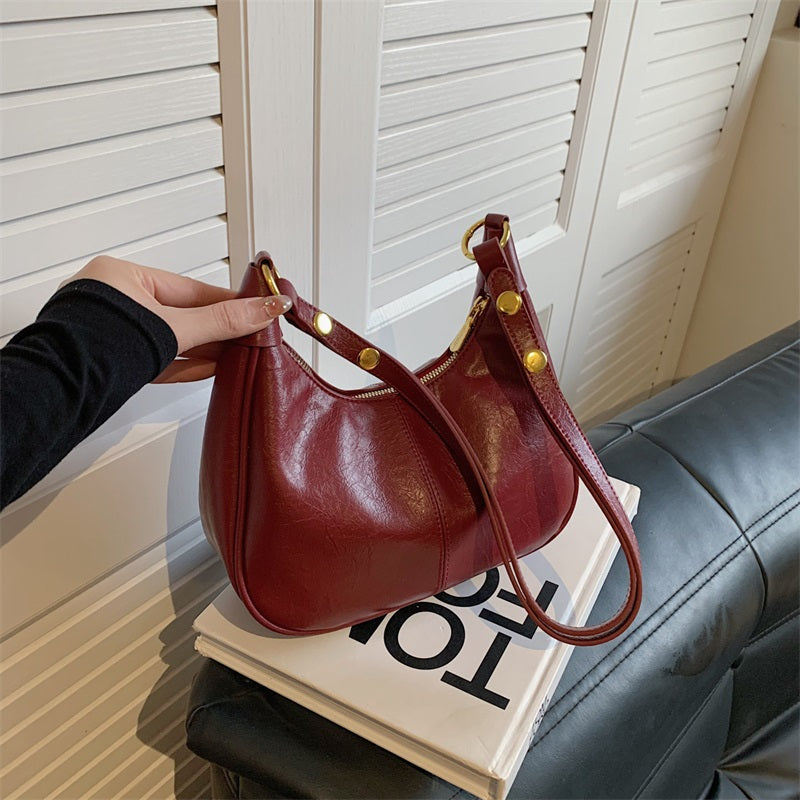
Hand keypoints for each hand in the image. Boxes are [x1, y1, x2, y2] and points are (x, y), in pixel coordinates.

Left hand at [65, 256, 290, 381]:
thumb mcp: (174, 329)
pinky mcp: (117, 362)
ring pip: (172, 340)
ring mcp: (115, 334)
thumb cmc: (99, 348)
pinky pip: (159, 359)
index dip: (228, 301)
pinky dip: (186, 364)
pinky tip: (213, 368)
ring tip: (239, 355)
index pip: (191, 288)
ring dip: (206, 350)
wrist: (63, 391)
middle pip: (184, 315)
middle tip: (253, 336)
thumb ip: (223, 320)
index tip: (258, 308)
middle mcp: (117, 302)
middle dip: (219, 329)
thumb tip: (265, 308)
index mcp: (123, 278)